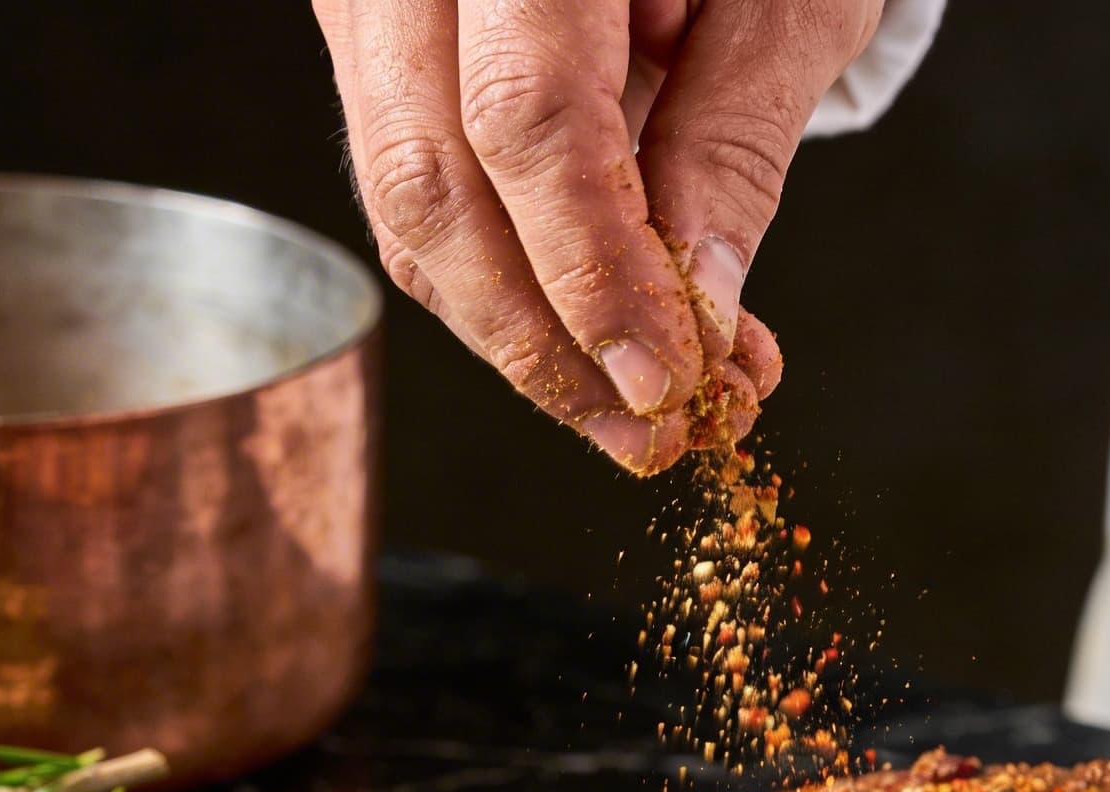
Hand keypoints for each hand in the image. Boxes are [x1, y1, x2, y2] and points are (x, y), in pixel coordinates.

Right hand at [311, 0, 881, 471]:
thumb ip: (735, 139)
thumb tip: (699, 311)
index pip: (526, 113)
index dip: (590, 267)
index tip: (665, 378)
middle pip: (429, 176)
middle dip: (539, 334)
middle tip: (644, 430)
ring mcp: (374, 0)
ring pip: (404, 200)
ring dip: (517, 333)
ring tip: (630, 408)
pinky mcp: (375, 45)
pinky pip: (409, 186)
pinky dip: (500, 281)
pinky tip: (589, 341)